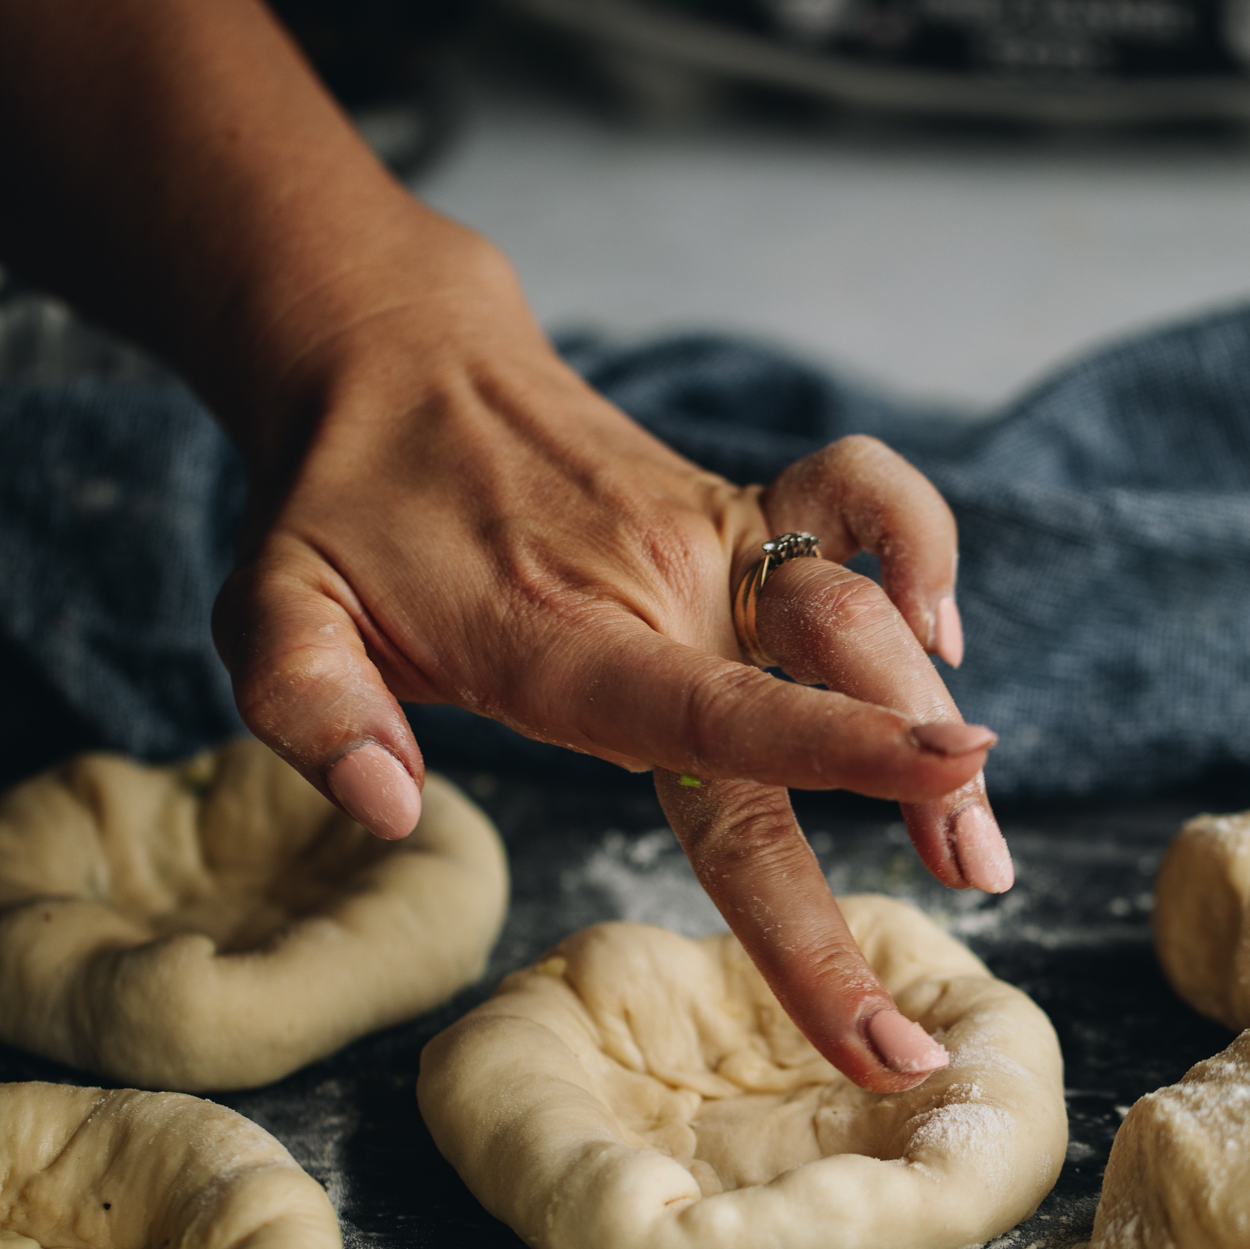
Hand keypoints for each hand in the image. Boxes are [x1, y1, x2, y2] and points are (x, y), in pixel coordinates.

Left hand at [213, 202, 1012, 1092]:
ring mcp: (706, 543)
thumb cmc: (334, 512)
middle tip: (981, 890)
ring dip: (928, 713)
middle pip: (806, 685)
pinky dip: (921, 543)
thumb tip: (389, 812)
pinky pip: (859, 498)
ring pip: (856, 610)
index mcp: (554, 637)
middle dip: (906, 791)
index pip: (709, 706)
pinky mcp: (736, 512)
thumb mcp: (268, 616)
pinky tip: (940, 632)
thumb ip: (316, 712)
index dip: (830, 748)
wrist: (390, 358)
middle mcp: (654, 587)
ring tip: (972, 844)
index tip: (945, 779)